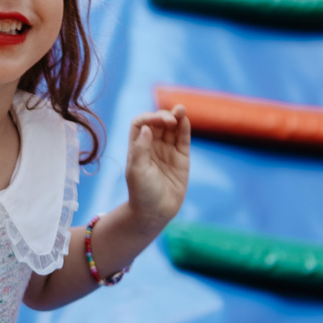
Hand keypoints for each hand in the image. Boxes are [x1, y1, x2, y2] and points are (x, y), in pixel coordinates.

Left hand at [125, 105, 190, 232]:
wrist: (155, 213)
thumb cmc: (141, 192)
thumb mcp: (136, 170)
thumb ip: (141, 148)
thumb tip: (146, 127)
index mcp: (137, 147)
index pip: (141, 124)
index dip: (149, 118)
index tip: (156, 121)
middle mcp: (152, 146)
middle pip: (158, 123)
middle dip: (164, 116)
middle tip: (170, 118)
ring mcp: (167, 151)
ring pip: (172, 129)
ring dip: (176, 117)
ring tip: (181, 109)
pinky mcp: (181, 158)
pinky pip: (183, 139)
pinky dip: (184, 128)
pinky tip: (185, 120)